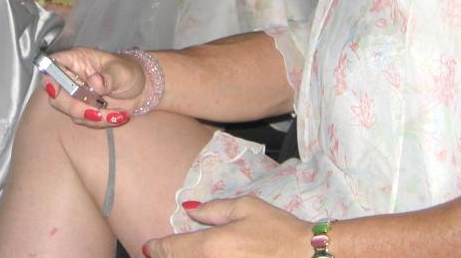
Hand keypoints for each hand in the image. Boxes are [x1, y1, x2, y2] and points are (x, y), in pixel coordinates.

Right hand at [40, 46, 146, 127]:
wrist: (141, 89)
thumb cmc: (129, 72)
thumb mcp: (122, 72)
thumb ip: (108, 77)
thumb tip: (95, 82)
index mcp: (77, 60)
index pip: (54, 64)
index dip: (49, 77)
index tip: (55, 89)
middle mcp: (72, 77)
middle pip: (56, 94)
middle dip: (74, 107)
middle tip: (96, 112)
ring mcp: (76, 95)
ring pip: (69, 110)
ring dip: (93, 117)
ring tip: (116, 114)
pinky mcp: (83, 109)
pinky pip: (83, 120)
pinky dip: (100, 122)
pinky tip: (117, 116)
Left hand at [143, 196, 310, 257]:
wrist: (309, 256)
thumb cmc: (279, 230)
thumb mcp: (245, 208)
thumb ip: (213, 209)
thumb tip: (189, 210)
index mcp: (210, 246)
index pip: (171, 249)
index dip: (158, 248)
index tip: (150, 247)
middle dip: (171, 256)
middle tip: (163, 252)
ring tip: (187, 253)